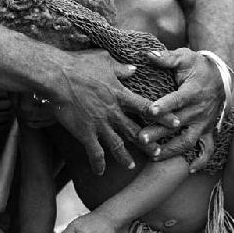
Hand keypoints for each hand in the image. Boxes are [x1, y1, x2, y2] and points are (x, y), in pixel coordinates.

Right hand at [49, 50, 173, 174]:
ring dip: (125, 157)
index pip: (147, 107)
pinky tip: (99, 172)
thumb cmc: (79, 64)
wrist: (57, 76)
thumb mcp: (103, 60)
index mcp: (120, 94)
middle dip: (148, 143)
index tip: (175, 123)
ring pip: (117, 145)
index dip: (162, 116)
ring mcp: (100, 124)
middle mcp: (113, 111)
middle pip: (135, 131)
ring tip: (131, 166)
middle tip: (158, 153)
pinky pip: (94, 152)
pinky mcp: (85, 132)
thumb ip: (120, 68)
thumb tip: (134, 70)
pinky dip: (98, 163)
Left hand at [140, 48, 224, 172]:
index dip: (164, 105)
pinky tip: (190, 169)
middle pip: (177, 123)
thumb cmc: (198, 65)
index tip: (150, 110)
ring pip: (189, 140)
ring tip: (154, 155)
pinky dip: (202, 160)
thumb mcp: (184, 57)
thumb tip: (146, 55)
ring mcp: (205, 122)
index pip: (177, 99)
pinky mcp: (209, 130)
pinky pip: (209, 149)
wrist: (221, 75)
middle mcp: (200, 109)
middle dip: (159, 132)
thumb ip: (166, 58)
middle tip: (140, 139)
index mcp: (193, 91)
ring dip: (172, 149)